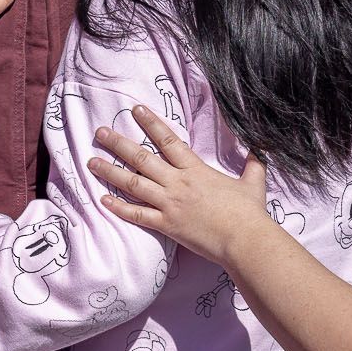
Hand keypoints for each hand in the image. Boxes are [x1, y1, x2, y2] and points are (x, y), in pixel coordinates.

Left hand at [88, 106, 271, 267]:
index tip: (134, 110)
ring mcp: (169, 204)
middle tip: (99, 132)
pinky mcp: (166, 225)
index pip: (168, 139)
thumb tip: (260, 148)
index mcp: (195, 169)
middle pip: (141, 158)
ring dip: (110, 172)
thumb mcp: (254, 182)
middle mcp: (178, 182)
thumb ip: (253, 163)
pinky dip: (118, 208)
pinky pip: (136, 215)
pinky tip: (102, 199)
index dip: (150, 123)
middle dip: (118, 143)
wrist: (244, 239)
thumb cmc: (249, 212)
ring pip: (133, 183)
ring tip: (91, 162)